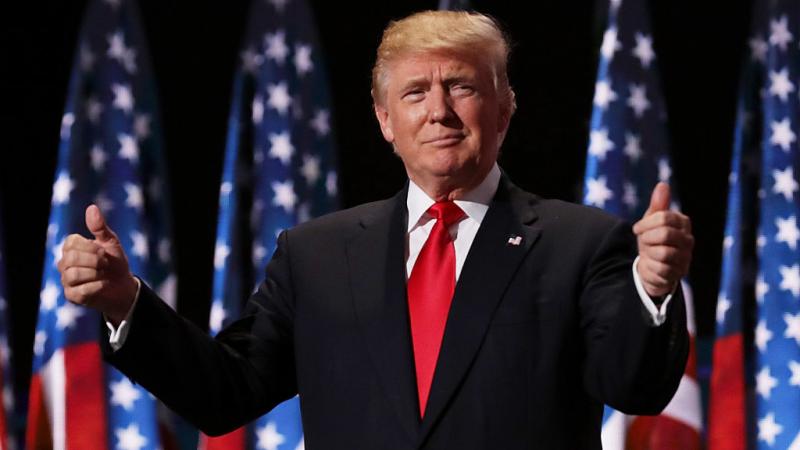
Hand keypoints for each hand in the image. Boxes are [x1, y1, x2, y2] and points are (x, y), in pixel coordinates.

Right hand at [57, 205, 137, 323]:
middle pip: (71, 259)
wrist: (123, 286)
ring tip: (104, 274)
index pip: (72, 243)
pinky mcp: (71, 295)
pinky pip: (80, 290)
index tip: (104, 252)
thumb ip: (100, 227)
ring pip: (73, 274)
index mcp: (71, 247)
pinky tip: (103, 285)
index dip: (92, 248)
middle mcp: (64, 263)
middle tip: (106, 264)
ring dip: (96, 274)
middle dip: (94, 261)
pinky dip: (97, 287)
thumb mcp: (110, 242)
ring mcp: (66, 280)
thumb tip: (91, 207)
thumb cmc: (115, 262)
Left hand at [632, 182, 693, 297]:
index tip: (636, 229)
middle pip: (665, 234)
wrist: (652, 267)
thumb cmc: (652, 240)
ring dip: (649, 253)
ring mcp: (686, 257)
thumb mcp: (651, 221)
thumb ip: (658, 205)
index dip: (645, 223)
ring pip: (664, 252)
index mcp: (683, 223)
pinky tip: (651, 264)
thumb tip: (663, 184)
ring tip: (648, 253)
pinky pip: (662, 269)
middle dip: (647, 238)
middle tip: (643, 242)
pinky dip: (651, 266)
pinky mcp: (679, 274)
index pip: (664, 217)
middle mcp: (688, 240)